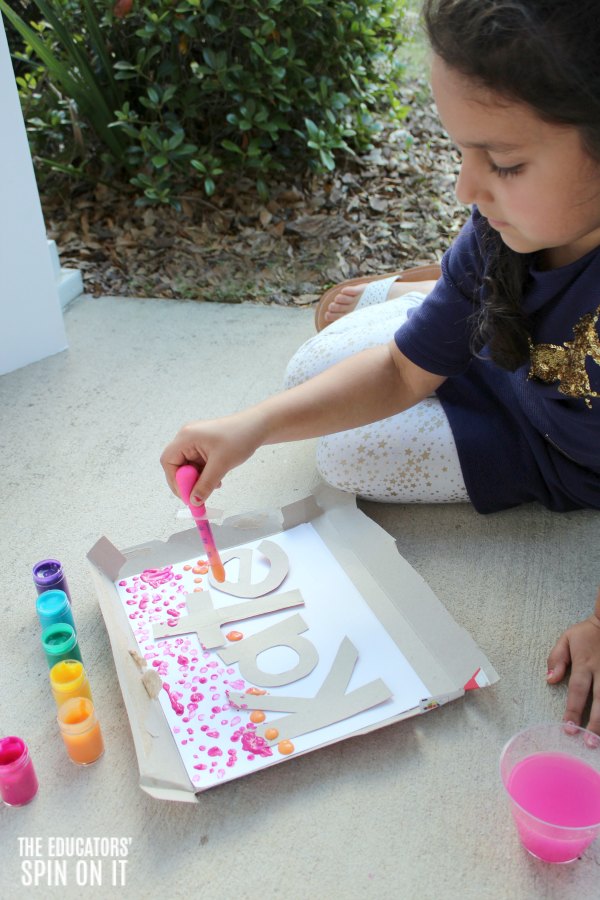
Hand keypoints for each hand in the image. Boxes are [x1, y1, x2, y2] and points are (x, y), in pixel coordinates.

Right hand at [160, 409, 265, 502]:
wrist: (259, 426)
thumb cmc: (240, 437)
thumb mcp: (221, 464)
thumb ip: (205, 484)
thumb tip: (194, 501)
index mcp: (186, 437)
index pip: (168, 461)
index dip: (174, 480)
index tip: (186, 495)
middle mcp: (188, 437)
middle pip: (177, 464)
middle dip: (187, 481)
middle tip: (198, 495)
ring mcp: (196, 441)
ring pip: (189, 466)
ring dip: (198, 479)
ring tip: (214, 485)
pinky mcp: (205, 445)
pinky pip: (198, 463)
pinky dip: (205, 474)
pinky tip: (217, 479)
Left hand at [547, 590, 599, 734]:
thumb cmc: (588, 632)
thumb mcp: (567, 638)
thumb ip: (557, 658)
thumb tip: (549, 680)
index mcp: (585, 664)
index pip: (578, 690)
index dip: (573, 710)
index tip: (568, 728)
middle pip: (599, 701)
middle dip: (594, 723)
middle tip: (588, 742)